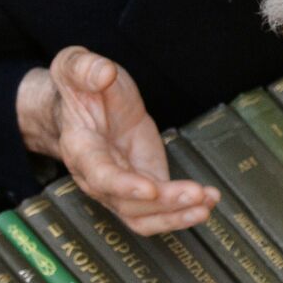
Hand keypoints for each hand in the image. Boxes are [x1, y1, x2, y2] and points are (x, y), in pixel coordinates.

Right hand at [17, 47, 218, 234]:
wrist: (87, 102)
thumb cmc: (81, 86)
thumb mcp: (75, 66)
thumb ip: (86, 68)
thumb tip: (103, 72)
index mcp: (80, 147)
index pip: (99, 174)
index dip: (123, 186)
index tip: (150, 189)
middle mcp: (96, 176)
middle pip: (127, 203)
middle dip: (163, 203)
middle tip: (196, 194)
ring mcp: (120, 186)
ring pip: (143, 215)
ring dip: (176, 214)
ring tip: (207, 202)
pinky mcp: (143, 184)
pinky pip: (158, 209)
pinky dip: (182, 210)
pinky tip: (208, 200)